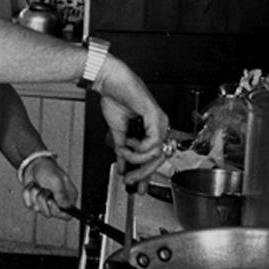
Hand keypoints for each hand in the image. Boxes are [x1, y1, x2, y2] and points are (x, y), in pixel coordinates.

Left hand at [21, 154, 76, 217]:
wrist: (32, 163)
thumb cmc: (47, 169)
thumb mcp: (57, 181)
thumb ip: (62, 195)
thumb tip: (65, 207)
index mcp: (67, 197)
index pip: (67, 215)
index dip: (58, 212)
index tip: (51, 202)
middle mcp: (58, 201)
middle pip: (50, 214)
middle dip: (43, 200)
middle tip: (44, 189)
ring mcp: (45, 202)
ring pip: (37, 209)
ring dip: (34, 195)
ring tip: (38, 185)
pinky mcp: (35, 201)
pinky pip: (29, 205)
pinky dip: (28, 195)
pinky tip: (32, 186)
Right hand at [94, 56, 168, 185]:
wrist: (109, 81)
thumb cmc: (115, 98)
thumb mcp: (118, 133)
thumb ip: (122, 151)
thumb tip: (122, 165)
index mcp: (152, 128)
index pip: (155, 156)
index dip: (146, 174)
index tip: (137, 186)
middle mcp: (160, 125)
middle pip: (159, 158)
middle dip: (142, 173)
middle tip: (130, 179)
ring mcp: (160, 120)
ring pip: (157, 152)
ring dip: (137, 158)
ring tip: (124, 152)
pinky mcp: (156, 115)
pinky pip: (153, 142)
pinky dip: (140, 147)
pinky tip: (129, 143)